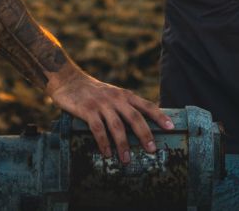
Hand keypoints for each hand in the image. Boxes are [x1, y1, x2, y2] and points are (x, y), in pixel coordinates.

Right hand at [46, 67, 173, 162]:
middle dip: (145, 134)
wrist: (68, 80)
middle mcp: (115, 98)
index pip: (146, 105)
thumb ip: (124, 106)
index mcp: (124, 95)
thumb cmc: (92, 92)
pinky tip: (107, 153)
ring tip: (127, 159)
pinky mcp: (87, 110)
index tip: (171, 127)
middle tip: (152, 149)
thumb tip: (141, 127)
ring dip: (123, 144)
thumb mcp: (112, 94)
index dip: (159, 116)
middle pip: (134, 117)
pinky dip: (103, 142)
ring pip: (117, 126)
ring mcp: (101, 104)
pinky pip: (98, 129)